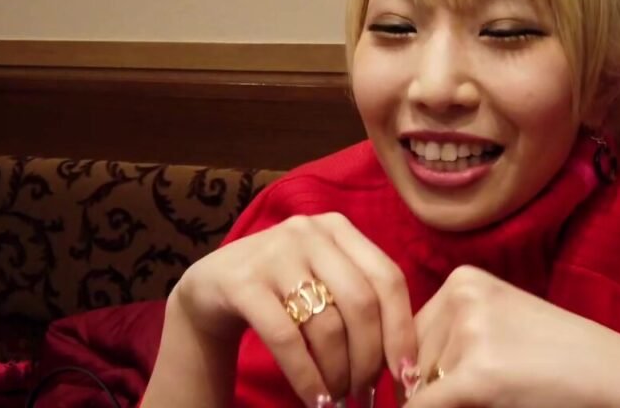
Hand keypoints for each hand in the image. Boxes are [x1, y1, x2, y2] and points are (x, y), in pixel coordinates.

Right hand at [172, 212, 417, 404]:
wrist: (212, 288)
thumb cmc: (283, 291)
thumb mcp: (325, 280)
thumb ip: (362, 301)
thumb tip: (407, 362)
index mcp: (339, 228)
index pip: (388, 278)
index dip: (402, 329)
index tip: (407, 374)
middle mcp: (309, 231)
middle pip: (361, 302)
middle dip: (369, 358)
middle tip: (366, 393)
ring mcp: (274, 253)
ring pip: (326, 324)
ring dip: (338, 373)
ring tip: (339, 399)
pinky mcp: (242, 282)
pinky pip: (286, 338)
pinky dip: (306, 377)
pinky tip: (314, 399)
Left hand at [404, 266, 619, 407]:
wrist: (618, 378)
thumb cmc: (559, 360)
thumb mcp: (499, 327)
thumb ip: (449, 339)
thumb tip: (398, 375)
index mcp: (464, 279)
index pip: (411, 332)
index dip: (424, 367)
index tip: (455, 381)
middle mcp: (462, 294)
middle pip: (410, 358)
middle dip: (435, 386)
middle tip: (496, 386)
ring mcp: (470, 329)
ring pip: (419, 386)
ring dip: (449, 401)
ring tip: (505, 392)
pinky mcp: (478, 372)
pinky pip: (424, 407)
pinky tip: (474, 403)